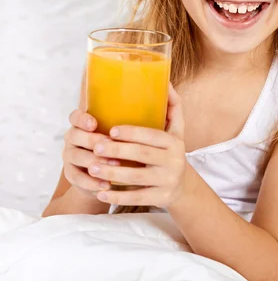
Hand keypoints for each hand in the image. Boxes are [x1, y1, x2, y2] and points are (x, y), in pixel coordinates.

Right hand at [62, 110, 122, 197]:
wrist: (102, 175)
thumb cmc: (116, 148)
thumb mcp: (118, 136)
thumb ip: (124, 127)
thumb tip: (150, 115)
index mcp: (82, 124)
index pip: (75, 116)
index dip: (83, 119)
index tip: (94, 124)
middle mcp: (72, 137)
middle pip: (74, 135)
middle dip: (92, 140)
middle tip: (109, 146)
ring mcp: (69, 155)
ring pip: (76, 156)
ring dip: (94, 161)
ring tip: (113, 166)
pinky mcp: (70, 173)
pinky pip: (77, 177)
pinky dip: (91, 182)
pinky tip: (105, 185)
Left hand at [88, 83, 186, 208]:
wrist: (182, 187)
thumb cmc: (170, 151)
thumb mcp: (176, 130)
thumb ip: (173, 105)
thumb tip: (166, 80)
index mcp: (175, 142)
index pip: (152, 135)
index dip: (131, 132)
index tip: (110, 130)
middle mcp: (174, 161)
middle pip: (142, 156)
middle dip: (116, 151)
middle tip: (94, 147)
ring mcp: (167, 181)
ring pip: (136, 178)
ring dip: (111, 174)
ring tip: (91, 167)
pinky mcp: (161, 199)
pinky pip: (136, 199)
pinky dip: (116, 197)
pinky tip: (100, 193)